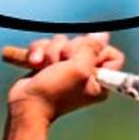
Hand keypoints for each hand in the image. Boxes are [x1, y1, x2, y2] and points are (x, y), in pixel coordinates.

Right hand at [8, 33, 124, 121]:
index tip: (85, 58)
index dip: (98, 51)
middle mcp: (86, 74)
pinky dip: (39, 51)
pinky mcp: (50, 64)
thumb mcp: (79, 69)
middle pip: (85, 44)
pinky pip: (48, 45)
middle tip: (61, 65)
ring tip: (45, 67)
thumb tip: (103, 35)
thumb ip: (92, 49)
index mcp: (101, 80)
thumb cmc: (54, 92)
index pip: (112, 55)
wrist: (26, 104)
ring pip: (63, 42)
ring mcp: (68, 68)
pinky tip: (34, 63)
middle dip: (68, 50)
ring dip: (51, 51)